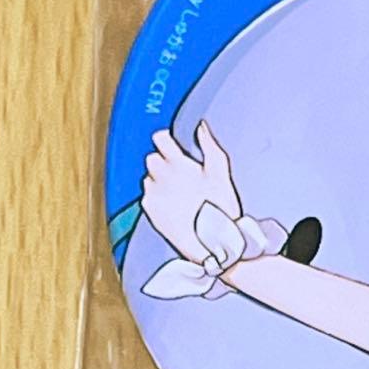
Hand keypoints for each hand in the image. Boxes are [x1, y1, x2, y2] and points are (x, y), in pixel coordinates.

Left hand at [140, 120, 241, 262]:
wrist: (212, 241)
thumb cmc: (219, 207)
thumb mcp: (221, 172)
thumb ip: (209, 145)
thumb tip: (201, 127)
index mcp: (178, 164)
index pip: (160, 138)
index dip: (166, 140)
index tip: (172, 145)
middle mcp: (160, 176)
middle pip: (152, 158)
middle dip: (164, 162)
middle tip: (180, 173)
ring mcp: (153, 194)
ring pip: (149, 177)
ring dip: (159, 180)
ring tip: (179, 192)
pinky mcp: (149, 210)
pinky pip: (147, 195)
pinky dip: (157, 197)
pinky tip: (174, 205)